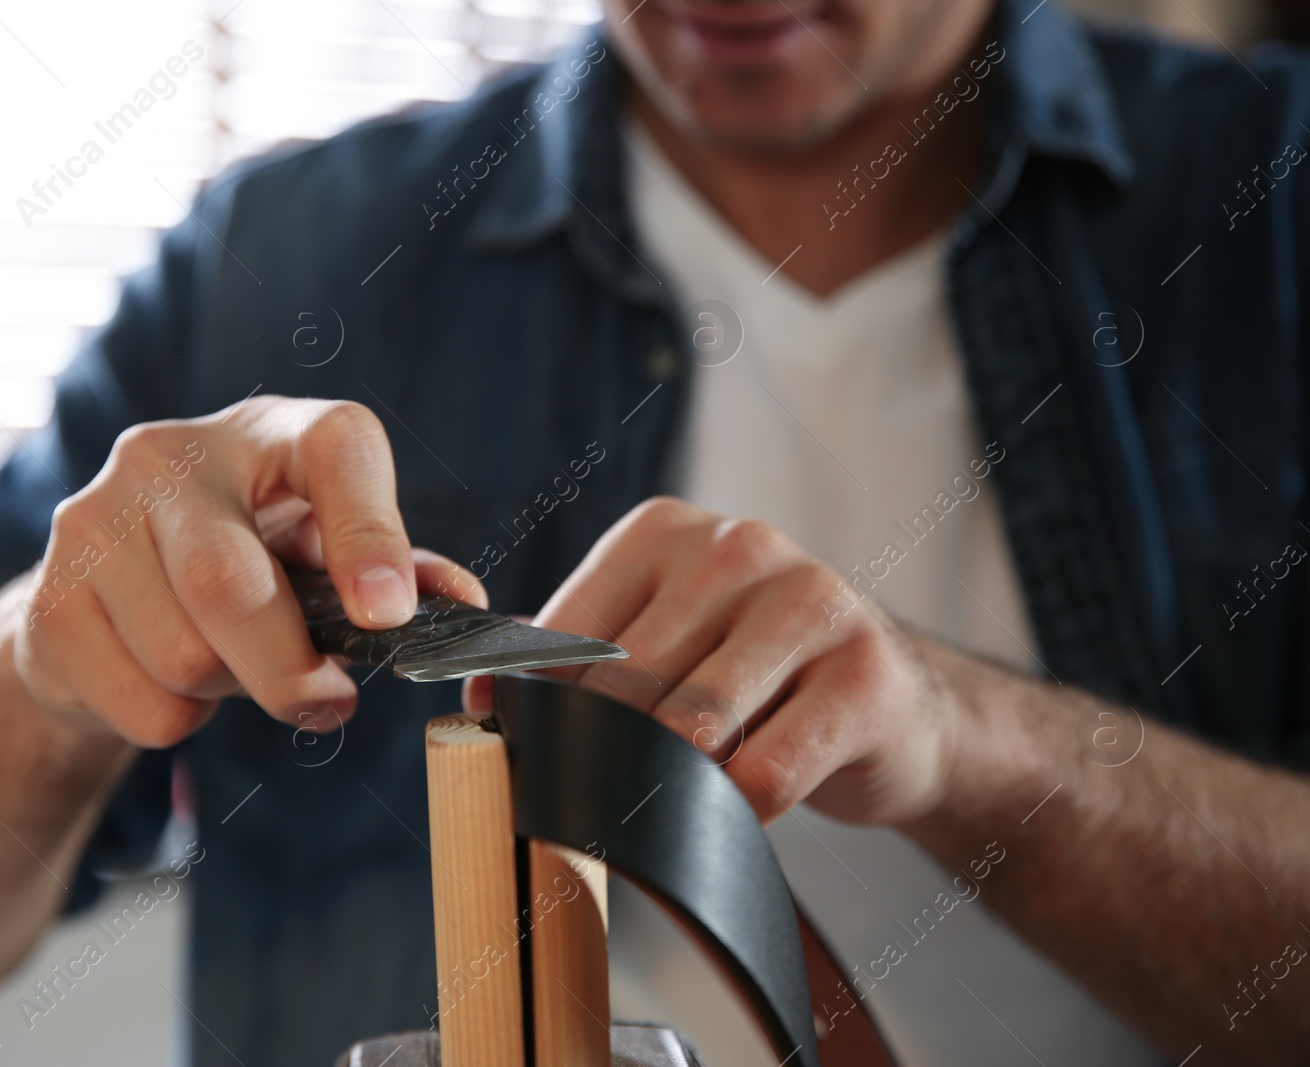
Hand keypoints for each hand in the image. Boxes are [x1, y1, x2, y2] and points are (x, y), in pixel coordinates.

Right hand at [14, 396, 485, 747]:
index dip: (370, 535)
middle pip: (231, 586)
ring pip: (184, 655)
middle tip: (329, 704)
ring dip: (229, 691)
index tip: (389, 618)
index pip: (334, 450)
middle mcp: (172, 455)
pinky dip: (177, 719)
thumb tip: (465, 604)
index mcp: (270, 432)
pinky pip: (141, 702)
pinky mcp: (49, 594)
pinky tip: (173, 677)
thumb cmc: (253, 556)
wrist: (111, 583)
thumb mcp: (327, 550)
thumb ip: (402, 574)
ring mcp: (94, 517)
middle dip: (290, 670)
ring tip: (231, 665)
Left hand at [466, 497, 960, 824]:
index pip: (571, 632)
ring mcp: (812, 603)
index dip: (540, 707)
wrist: (895, 703)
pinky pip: (766, 773)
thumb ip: (579, 655)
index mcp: (667, 531)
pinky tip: (745, 806)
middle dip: (609, 756)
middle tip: (609, 798)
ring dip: (676, 785)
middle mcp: (740, 547)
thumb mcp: (666, 639)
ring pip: (693, 728)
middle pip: (628, 686)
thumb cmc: (757, 676)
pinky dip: (740, 811)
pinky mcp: (866, 676)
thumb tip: (480, 687)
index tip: (526, 749)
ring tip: (682, 797)